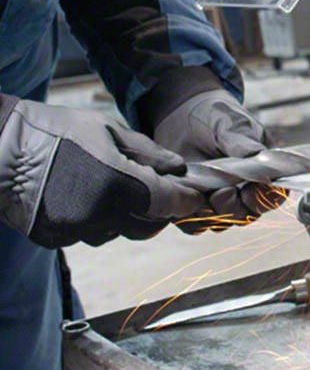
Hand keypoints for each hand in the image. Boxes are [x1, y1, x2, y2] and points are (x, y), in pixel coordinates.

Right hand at [0, 99, 203, 247]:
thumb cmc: (56, 131)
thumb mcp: (108, 130)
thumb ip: (148, 153)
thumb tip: (178, 169)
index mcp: (118, 184)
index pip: (169, 203)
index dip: (186, 200)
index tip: (194, 197)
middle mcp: (99, 214)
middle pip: (148, 226)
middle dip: (158, 210)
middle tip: (159, 192)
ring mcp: (74, 230)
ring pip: (116, 231)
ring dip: (124, 215)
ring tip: (108, 186)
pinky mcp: (54, 239)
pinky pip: (88, 234)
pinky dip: (94, 219)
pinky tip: (81, 196)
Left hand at [152, 88, 278, 228]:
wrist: (182, 112)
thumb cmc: (216, 115)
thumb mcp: (232, 124)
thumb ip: (243, 143)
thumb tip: (257, 156)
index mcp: (263, 172)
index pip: (273, 196)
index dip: (265, 199)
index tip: (251, 190)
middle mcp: (243, 191)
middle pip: (246, 215)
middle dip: (234, 207)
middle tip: (222, 192)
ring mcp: (218, 199)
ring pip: (220, 223)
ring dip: (211, 213)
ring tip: (202, 193)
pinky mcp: (192, 203)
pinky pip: (192, 223)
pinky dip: (187, 215)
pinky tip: (183, 196)